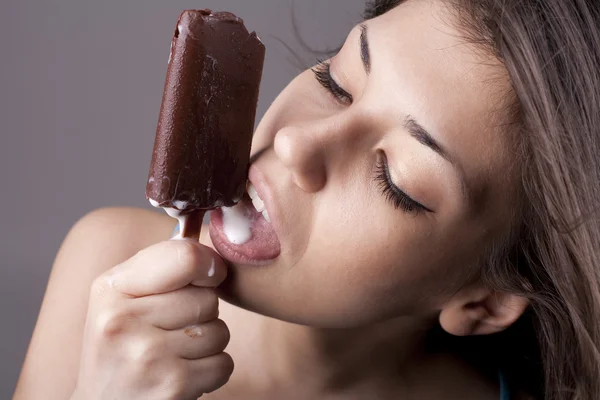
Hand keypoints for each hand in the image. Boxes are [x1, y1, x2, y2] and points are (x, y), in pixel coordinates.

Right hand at [72, 239, 231, 399]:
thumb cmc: (120, 347)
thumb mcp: (121, 300)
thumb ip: (160, 269)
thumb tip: (210, 249)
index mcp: (111, 288)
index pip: (185, 256)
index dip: (209, 265)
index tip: (210, 274)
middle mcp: (122, 320)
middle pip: (207, 297)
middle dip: (202, 314)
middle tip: (172, 330)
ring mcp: (146, 355)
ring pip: (219, 331)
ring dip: (208, 344)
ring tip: (173, 354)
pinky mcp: (170, 385)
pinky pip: (224, 363)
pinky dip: (212, 372)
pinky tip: (181, 376)